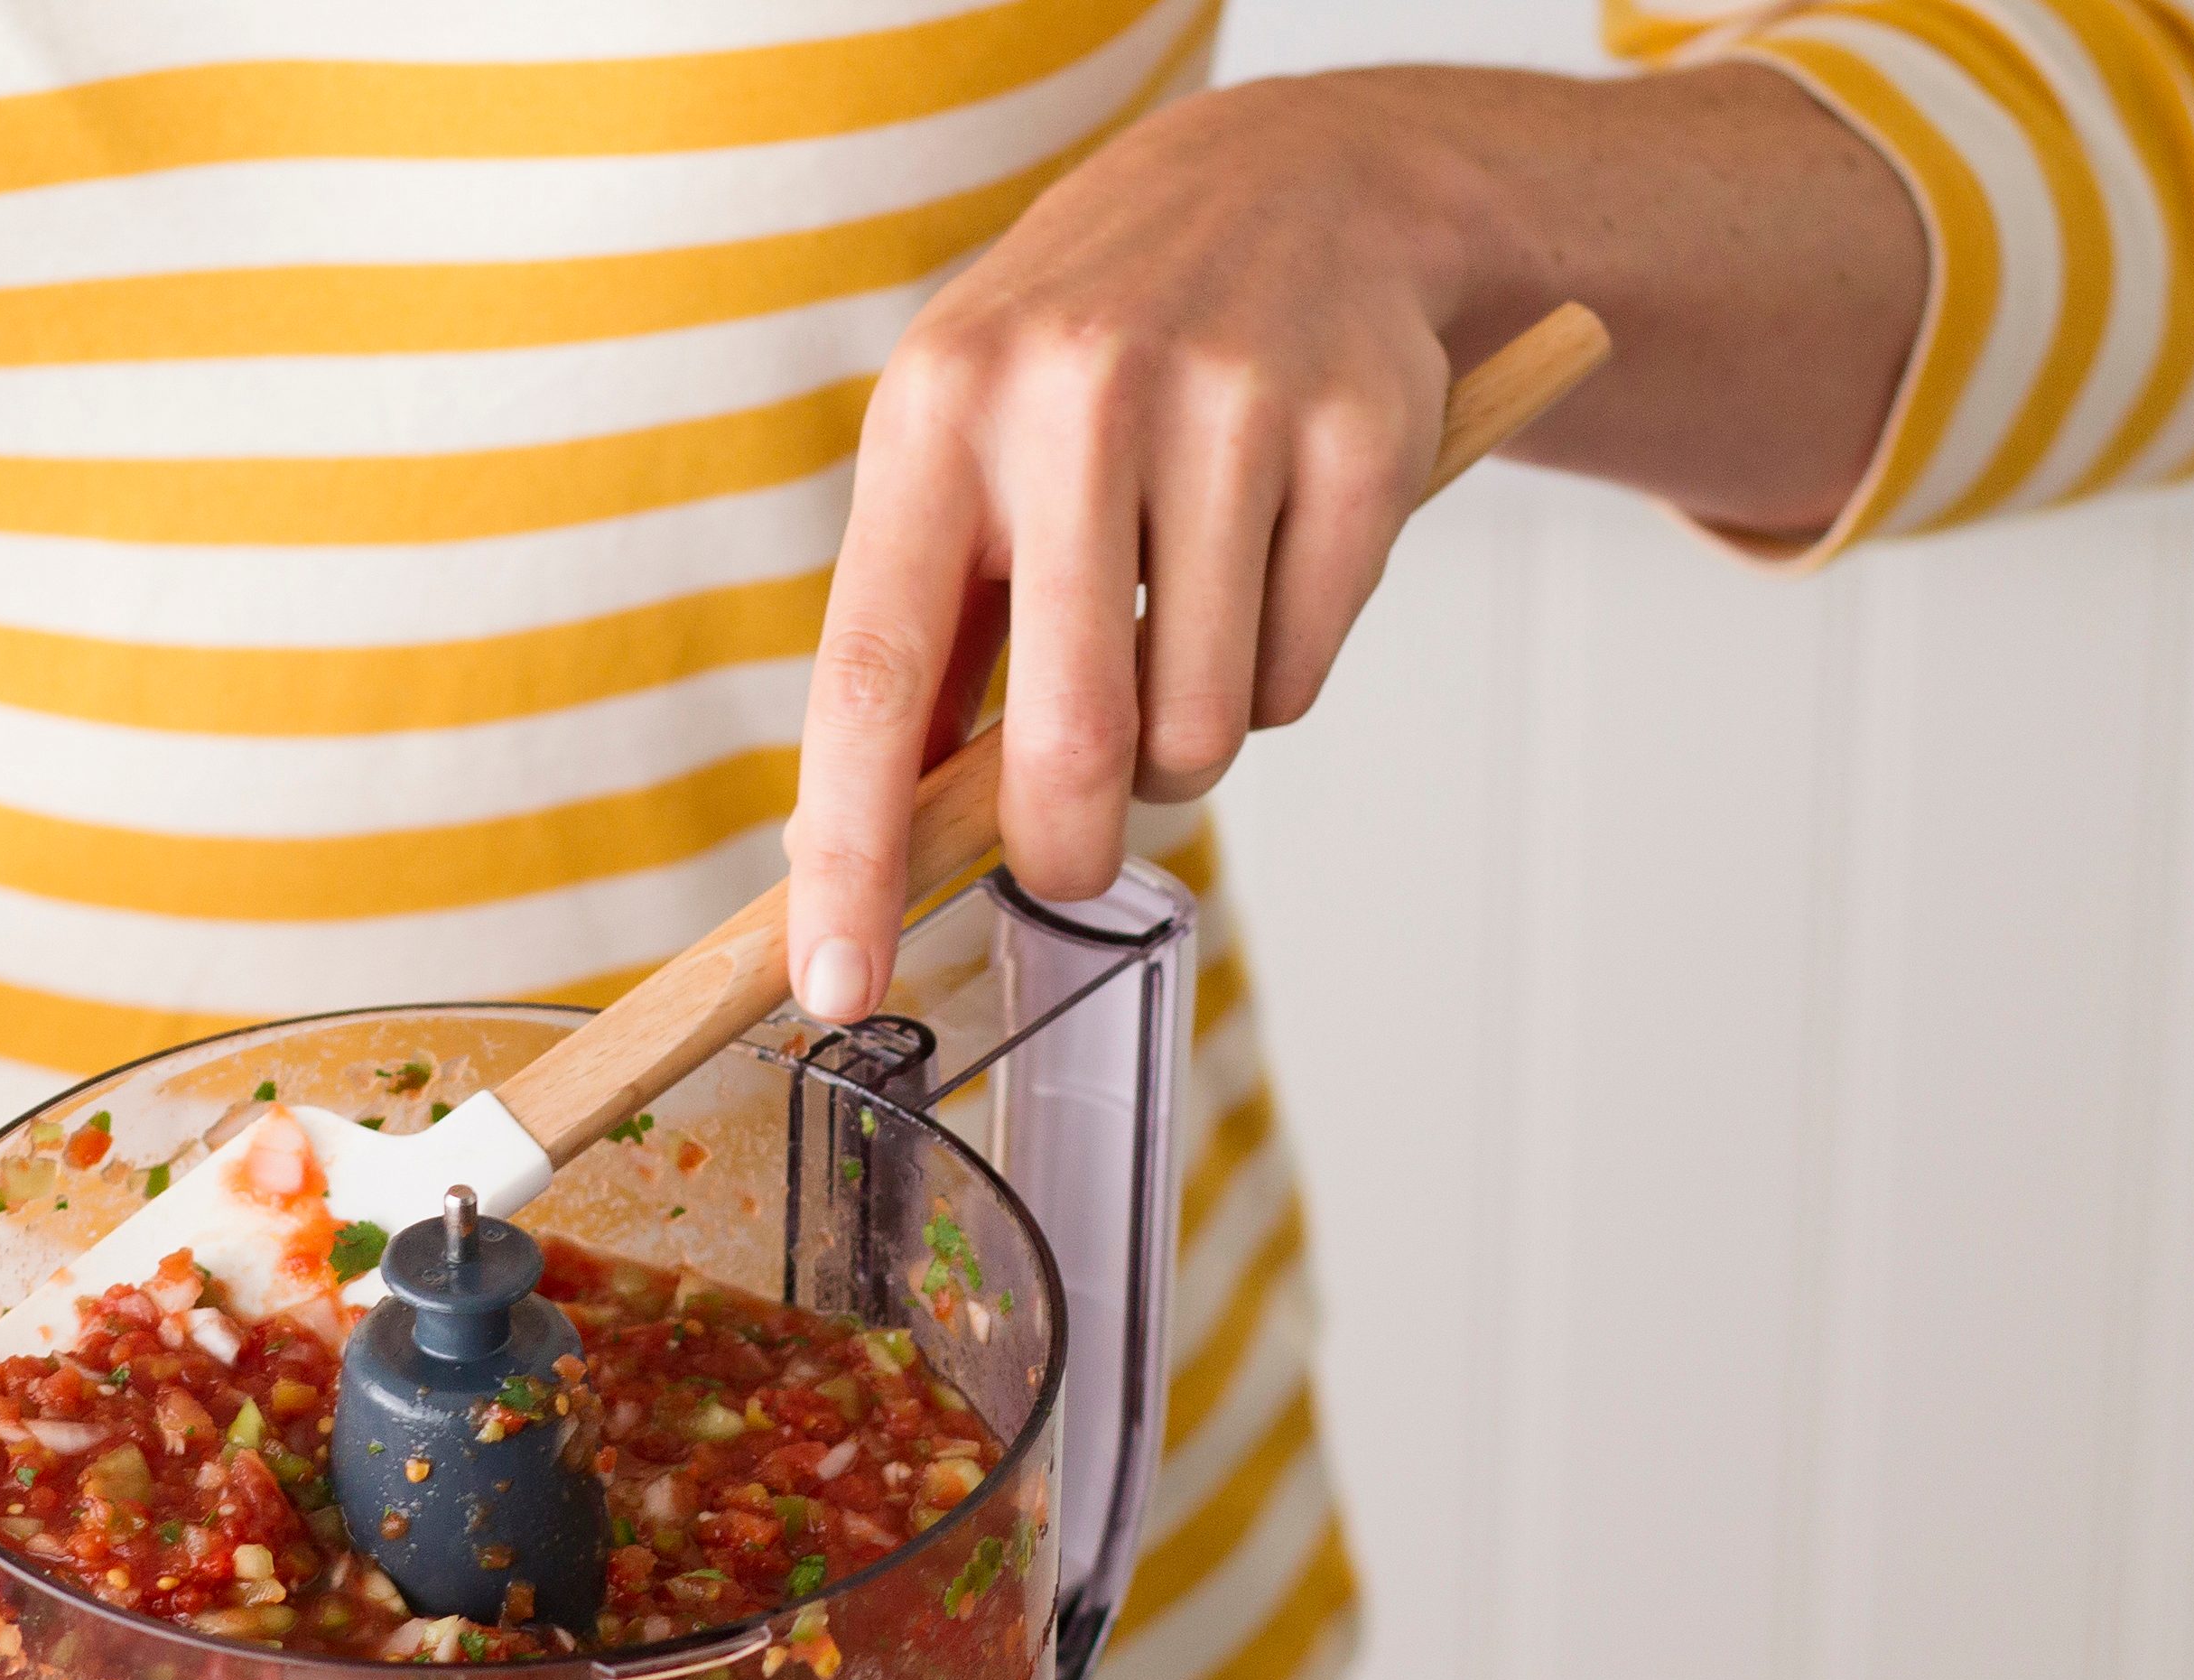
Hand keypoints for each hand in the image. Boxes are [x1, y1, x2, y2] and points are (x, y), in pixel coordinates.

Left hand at [783, 63, 1923, 1018]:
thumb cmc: (1089, 364)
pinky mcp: (1360, 438)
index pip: (870, 680)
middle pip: (1065, 743)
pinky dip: (1279, 672)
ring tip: (1179, 627)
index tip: (834, 983)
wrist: (1293, 183)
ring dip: (1184, 744)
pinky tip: (1263, 568)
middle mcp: (1074, 399)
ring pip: (1200, 733)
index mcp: (936, 416)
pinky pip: (1302, 676)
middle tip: (1071, 851)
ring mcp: (1229, 409)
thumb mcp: (959, 446)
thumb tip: (861, 854)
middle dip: (1063, 846)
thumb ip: (917, 640)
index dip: (849, 855)